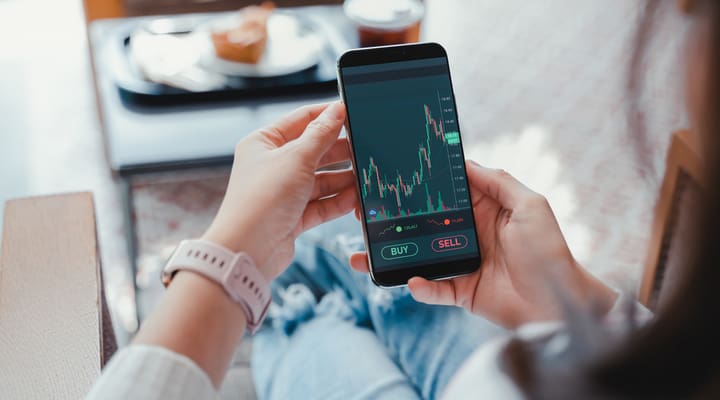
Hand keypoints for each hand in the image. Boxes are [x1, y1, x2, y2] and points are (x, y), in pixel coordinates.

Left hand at [203, 102, 356, 279]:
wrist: (248, 251)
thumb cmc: (261, 200)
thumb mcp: (296, 158)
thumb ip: (321, 134)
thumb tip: (336, 111)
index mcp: (264, 143)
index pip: (301, 120)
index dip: (327, 116)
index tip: (352, 113)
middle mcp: (273, 166)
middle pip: (315, 151)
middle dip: (340, 152)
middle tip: (364, 149)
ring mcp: (284, 192)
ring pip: (321, 180)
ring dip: (342, 180)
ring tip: (363, 178)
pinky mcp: (293, 216)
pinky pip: (321, 204)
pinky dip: (338, 202)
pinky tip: (354, 199)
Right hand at [349, 161, 616, 327]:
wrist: (559, 303)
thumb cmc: (550, 251)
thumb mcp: (531, 205)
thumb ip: (499, 182)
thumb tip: (466, 161)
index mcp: (484, 208)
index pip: (447, 191)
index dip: (424, 181)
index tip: (396, 171)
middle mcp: (468, 233)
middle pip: (425, 221)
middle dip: (397, 215)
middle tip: (366, 209)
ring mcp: (461, 261)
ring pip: (419, 255)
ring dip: (395, 252)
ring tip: (366, 251)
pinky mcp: (461, 290)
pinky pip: (434, 288)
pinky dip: (420, 286)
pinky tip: (411, 281)